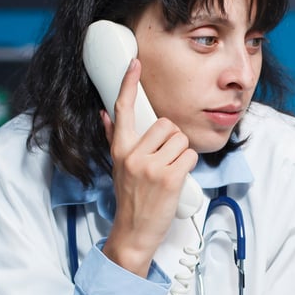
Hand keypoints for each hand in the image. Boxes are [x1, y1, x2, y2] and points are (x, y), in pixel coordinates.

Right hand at [101, 58, 197, 275]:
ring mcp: (151, 166)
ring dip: (181, 153)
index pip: (122, 110)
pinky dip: (188, 166)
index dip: (128, 84)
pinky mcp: (169, 177)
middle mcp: (133, 154)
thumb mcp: (118, 167)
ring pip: (181, 139)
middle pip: (166, 124)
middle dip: (172, 140)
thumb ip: (114, 139)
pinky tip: (177, 178)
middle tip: (165, 160)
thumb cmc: (130, 199)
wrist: (133, 232)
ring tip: (170, 171)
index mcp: (120, 149)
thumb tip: (105, 115)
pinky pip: (189, 155)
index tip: (134, 63)